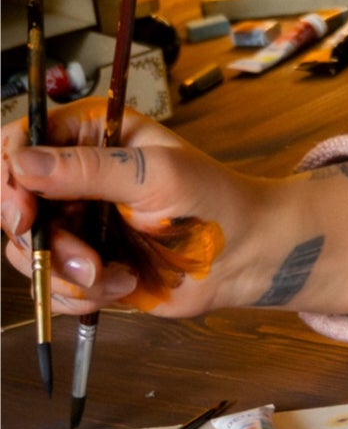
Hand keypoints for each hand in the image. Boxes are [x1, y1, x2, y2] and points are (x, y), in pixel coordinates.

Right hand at [3, 101, 272, 316]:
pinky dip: (80, 293)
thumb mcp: (154, 175)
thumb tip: (22, 162)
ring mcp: (77, 221)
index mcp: (93, 134)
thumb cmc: (212, 199)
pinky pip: (51, 284)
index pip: (21, 141)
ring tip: (112, 272)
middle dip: (40, 239)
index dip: (8, 175)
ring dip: (67, 271)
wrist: (243, 257)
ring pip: (27, 250)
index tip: (23, 212)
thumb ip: (88, 169)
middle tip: (79, 257)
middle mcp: (76, 175)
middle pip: (13, 202)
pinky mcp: (83, 262)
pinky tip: (122, 283)